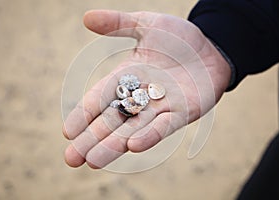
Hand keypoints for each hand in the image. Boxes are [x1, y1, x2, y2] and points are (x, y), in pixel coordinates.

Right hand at [63, 10, 230, 168]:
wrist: (211, 46)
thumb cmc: (178, 37)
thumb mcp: (147, 24)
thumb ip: (118, 23)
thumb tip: (86, 17)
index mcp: (126, 76)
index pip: (99, 98)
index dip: (83, 114)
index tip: (67, 132)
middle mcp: (139, 96)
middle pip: (111, 120)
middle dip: (91, 139)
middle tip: (71, 159)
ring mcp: (160, 107)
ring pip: (132, 129)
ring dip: (113, 146)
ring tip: (93, 160)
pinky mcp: (182, 112)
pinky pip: (164, 126)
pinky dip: (149, 135)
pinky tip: (132, 146)